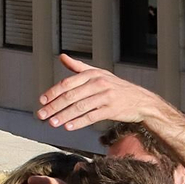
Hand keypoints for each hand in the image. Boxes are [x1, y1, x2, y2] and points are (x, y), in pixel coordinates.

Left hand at [37, 53, 165, 131]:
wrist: (142, 101)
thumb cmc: (117, 87)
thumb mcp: (99, 73)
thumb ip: (78, 67)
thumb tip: (62, 57)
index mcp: (92, 74)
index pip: (67, 83)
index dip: (53, 93)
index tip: (42, 101)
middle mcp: (98, 83)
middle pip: (71, 96)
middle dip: (54, 107)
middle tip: (42, 114)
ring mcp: (106, 96)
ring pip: (79, 107)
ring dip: (63, 116)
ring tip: (52, 123)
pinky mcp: (112, 110)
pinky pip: (92, 117)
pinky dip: (79, 122)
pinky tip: (69, 126)